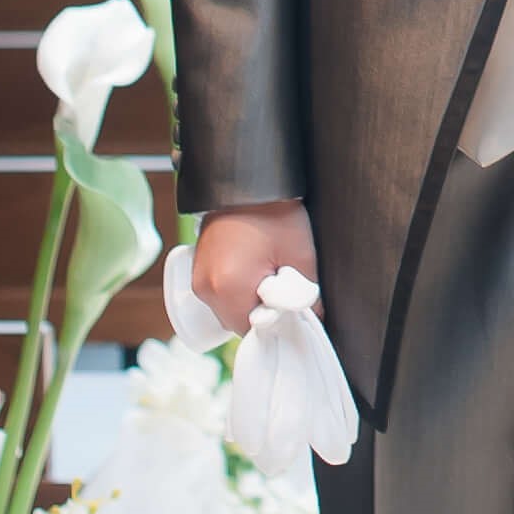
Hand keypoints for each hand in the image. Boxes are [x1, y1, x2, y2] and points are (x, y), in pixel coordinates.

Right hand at [188, 199, 318, 334]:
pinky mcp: (197, 269)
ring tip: (269, 275)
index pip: (251, 331)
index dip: (275, 325)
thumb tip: (317, 319)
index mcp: (229, 289)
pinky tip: (254, 272)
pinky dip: (235, 292)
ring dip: (248, 302)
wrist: (248, 181)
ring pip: (226, 310)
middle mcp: (206, 289)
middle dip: (262, 313)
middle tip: (283, 289)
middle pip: (237, 323)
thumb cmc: (276, 214)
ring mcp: (198, 279)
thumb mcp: (300, 254)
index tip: (291, 311)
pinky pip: (217, 294)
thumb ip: (308, 293)